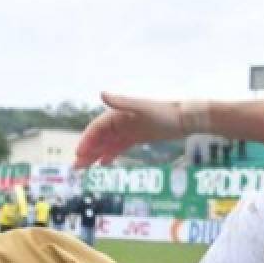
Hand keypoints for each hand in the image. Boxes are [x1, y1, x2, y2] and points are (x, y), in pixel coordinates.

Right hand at [74, 92, 208, 167]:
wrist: (186, 119)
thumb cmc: (166, 112)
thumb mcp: (143, 108)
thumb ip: (122, 102)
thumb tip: (102, 93)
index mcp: (119, 113)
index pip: (97, 128)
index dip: (87, 140)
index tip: (79, 155)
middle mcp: (121, 120)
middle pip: (100, 137)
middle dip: (88, 151)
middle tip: (77, 167)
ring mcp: (129, 129)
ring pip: (108, 143)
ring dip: (96, 154)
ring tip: (87, 168)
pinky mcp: (138, 136)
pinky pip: (120, 146)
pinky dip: (110, 154)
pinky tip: (104, 164)